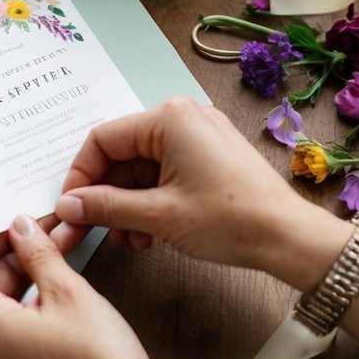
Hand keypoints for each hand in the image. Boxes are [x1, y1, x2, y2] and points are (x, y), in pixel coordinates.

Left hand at [0, 215, 158, 358]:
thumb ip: (37, 252)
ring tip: (56, 268)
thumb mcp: (68, 289)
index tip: (15, 232)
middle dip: (13, 263)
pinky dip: (26, 319)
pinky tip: (56, 304)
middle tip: (45, 242)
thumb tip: (22, 231)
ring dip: (22, 288)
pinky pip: (8, 345)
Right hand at [54, 97, 339, 283]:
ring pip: (142, 168)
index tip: (72, 208)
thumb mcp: (158, 216)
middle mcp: (182, 118)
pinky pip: (164, 173)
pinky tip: (148, 234)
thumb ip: (107, 207)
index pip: (103, 139)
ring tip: (128, 240)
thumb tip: (69, 205)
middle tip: (92, 230)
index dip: (81, 176)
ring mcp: (198, 136)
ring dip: (128, 204)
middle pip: (122, 154)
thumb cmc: (232, 220)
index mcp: (168, 119)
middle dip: (106, 195)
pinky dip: (150, 201)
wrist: (289, 238)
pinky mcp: (209, 156)